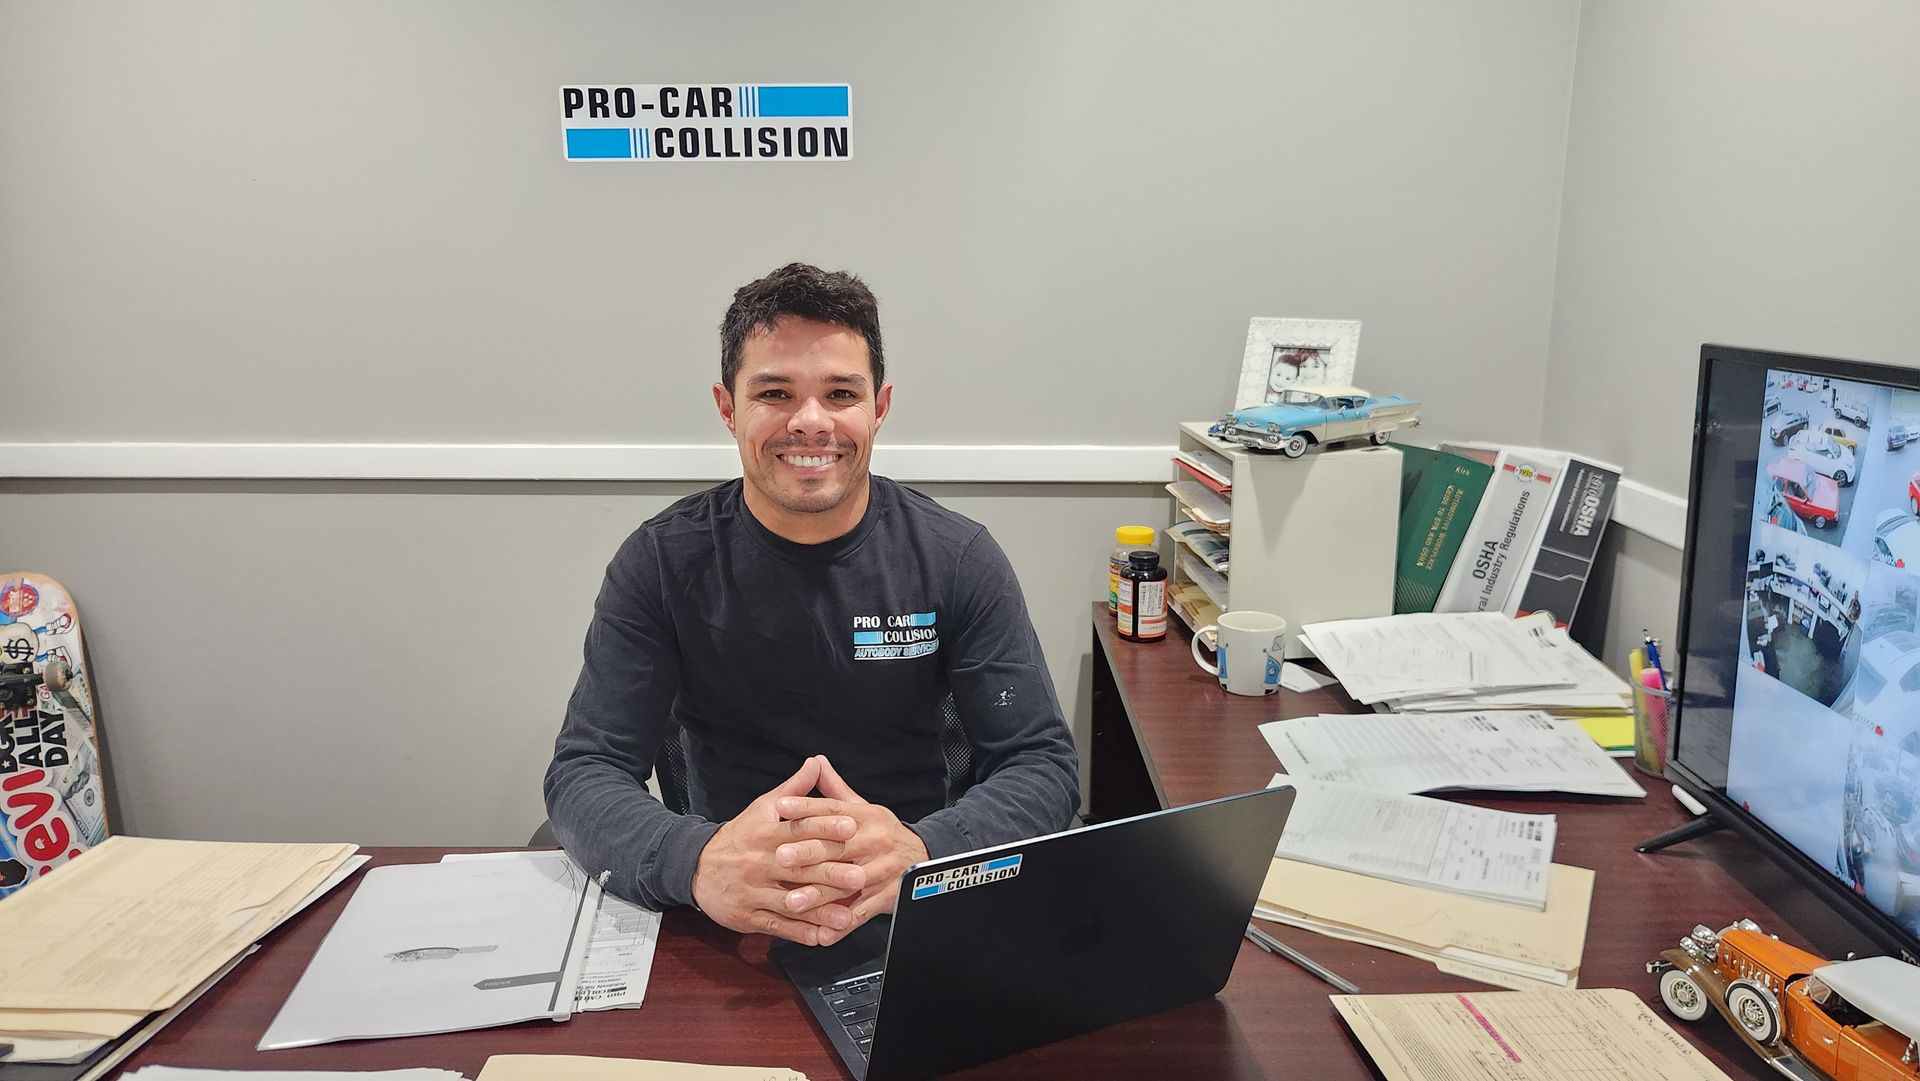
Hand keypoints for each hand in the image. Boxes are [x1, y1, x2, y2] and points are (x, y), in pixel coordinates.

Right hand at [691, 756, 866, 945]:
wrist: (695, 867)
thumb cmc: (738, 836)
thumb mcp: (762, 808)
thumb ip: (794, 789)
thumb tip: (817, 763)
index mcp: (766, 833)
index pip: (799, 828)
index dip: (825, 826)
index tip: (851, 826)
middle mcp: (760, 862)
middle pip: (799, 868)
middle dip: (831, 873)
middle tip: (859, 876)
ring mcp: (753, 891)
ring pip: (790, 902)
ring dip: (820, 911)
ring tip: (847, 918)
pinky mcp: (747, 915)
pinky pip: (775, 926)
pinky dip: (798, 933)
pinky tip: (820, 938)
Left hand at [776, 756, 929, 943]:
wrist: (927, 857)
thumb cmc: (884, 833)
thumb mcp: (864, 808)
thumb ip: (836, 791)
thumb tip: (815, 763)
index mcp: (865, 817)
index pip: (832, 809)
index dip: (806, 807)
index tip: (781, 808)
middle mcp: (874, 841)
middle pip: (837, 846)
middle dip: (807, 853)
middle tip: (779, 857)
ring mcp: (881, 871)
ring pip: (846, 883)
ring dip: (819, 895)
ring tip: (793, 902)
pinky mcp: (886, 897)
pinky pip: (861, 913)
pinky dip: (841, 925)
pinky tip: (822, 934)